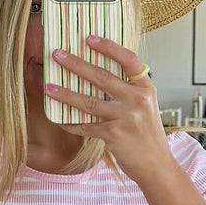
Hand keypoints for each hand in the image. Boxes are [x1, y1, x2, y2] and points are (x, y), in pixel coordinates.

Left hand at [46, 36, 173, 183]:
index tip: (89, 38)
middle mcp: (138, 99)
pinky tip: (60, 119)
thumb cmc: (147, 136)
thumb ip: (129, 91)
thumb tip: (99, 75)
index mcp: (145, 88)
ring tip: (48, 87)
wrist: (157, 166)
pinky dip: (72, 123)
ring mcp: (126, 117)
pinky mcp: (114, 135)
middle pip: (102, 77)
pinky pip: (87, 126)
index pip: (128, 59)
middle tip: (57, 55)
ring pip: (89, 102)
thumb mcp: (145, 107)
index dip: (108, 47)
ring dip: (66, 94)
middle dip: (76, 64)